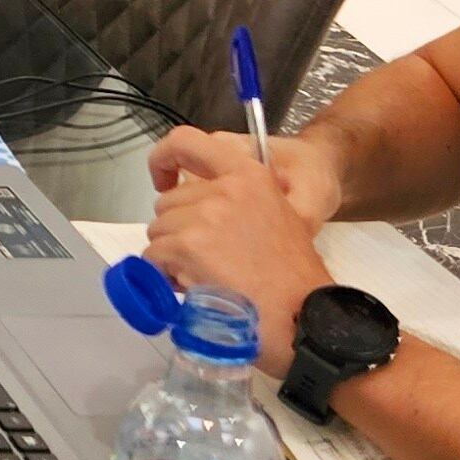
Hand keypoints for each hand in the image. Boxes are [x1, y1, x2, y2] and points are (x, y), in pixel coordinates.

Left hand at [142, 131, 339, 371]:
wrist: (306, 317)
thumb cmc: (296, 279)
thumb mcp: (279, 216)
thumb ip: (239, 201)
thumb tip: (195, 206)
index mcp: (248, 175)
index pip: (187, 141)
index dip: (164, 159)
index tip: (163, 182)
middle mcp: (224, 190)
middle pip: (168, 203)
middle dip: (178, 232)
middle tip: (208, 260)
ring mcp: (203, 217)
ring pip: (157, 232)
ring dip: (172, 257)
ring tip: (207, 276)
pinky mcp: (187, 247)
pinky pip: (153, 259)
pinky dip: (164, 277)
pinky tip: (195, 289)